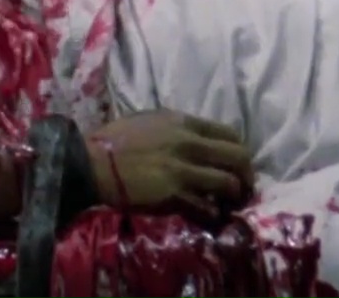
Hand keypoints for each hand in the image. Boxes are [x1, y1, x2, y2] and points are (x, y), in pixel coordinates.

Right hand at [84, 111, 254, 217]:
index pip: (232, 134)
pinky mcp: (174, 195)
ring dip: (233, 198)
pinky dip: (211, 214)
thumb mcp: (150, 121)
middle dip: (246, 177)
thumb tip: (200, 142)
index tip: (236, 166)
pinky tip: (206, 216)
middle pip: (239, 158)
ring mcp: (183, 170)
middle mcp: (189, 144)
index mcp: (183, 123)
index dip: (240, 153)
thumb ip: (179, 129)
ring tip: (226, 205)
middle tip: (241, 190)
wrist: (91, 163)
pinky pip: (207, 208)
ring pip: (229, 184)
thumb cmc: (116, 140)